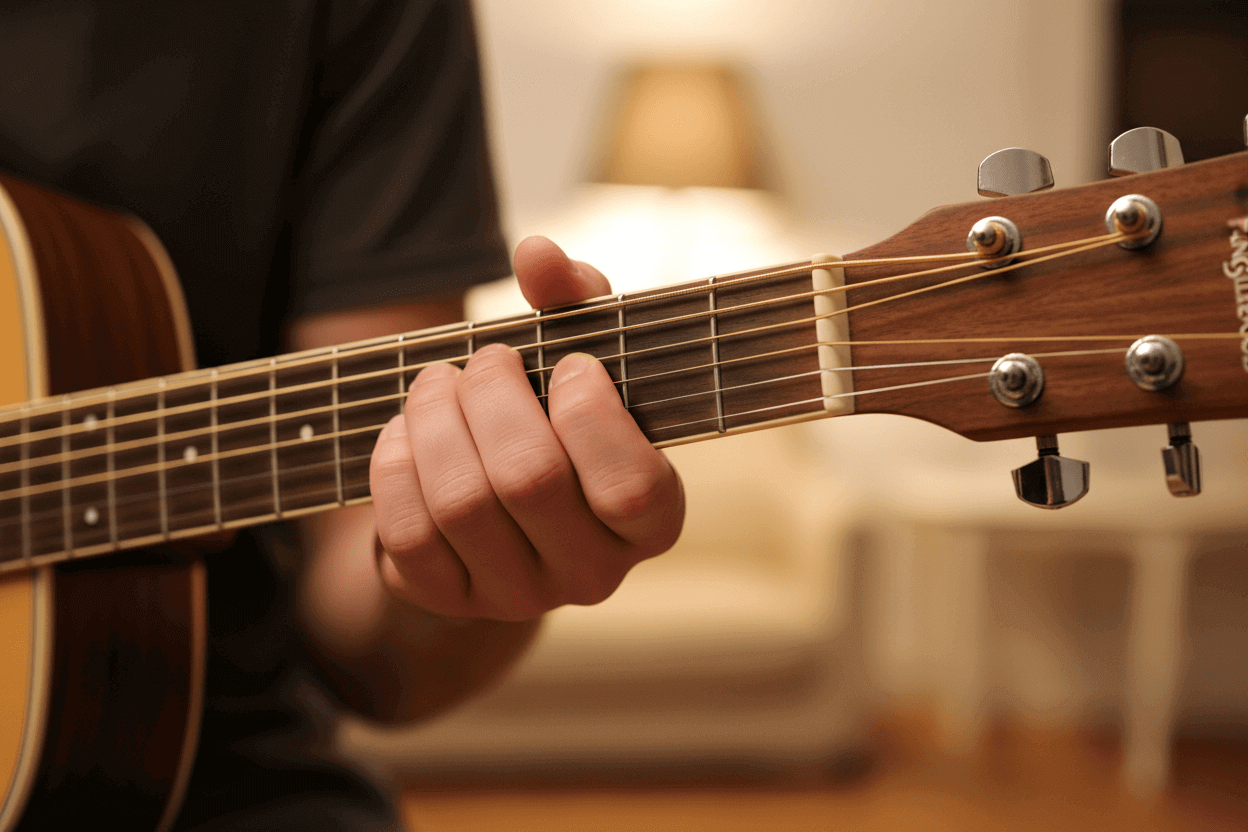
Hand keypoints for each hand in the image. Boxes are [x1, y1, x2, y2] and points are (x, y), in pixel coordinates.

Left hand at [369, 237, 684, 620]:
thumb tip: (537, 253)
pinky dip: (397, 464)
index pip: (628, 488)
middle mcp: (592, 575)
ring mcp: (518, 596)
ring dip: (437, 419)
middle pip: (528, 481)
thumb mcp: (585, 362)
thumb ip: (578, 304)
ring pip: (461, 503)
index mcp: (650, 522)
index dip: (590, 414)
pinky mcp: (448, 600)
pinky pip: (408, 532)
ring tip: (440, 383)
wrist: (504, 509)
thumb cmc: (561, 422)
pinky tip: (410, 432)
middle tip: (489, 359)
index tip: (570, 364)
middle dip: (494, 396)